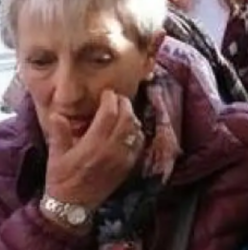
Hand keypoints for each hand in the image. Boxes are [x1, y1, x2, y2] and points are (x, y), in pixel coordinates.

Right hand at [44, 90, 143, 210]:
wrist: (71, 208)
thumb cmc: (61, 180)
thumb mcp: (56, 156)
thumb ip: (59, 133)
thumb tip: (58, 114)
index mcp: (92, 146)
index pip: (109, 114)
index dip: (110, 99)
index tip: (107, 93)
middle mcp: (111, 150)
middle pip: (127, 118)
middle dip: (124, 104)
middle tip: (118, 98)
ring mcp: (122, 159)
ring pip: (136, 130)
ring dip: (131, 117)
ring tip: (123, 111)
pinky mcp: (128, 167)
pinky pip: (139, 144)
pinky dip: (136, 132)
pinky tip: (129, 129)